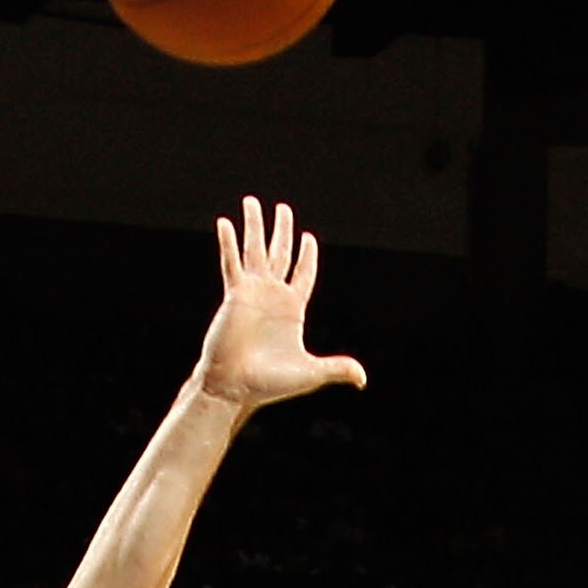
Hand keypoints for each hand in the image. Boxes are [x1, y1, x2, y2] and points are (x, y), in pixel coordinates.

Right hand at [196, 198, 365, 416]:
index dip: (307, 257)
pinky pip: (232, 262)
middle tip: (282, 208)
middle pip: (280, 254)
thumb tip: (362, 379)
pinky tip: (225, 223)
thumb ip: (337, 368)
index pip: (303, 274)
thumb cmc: (269, 384)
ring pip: (255, 250)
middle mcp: (272, 296)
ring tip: (252, 201)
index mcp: (292, 309)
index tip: (308, 237)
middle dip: (283, 230)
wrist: (235, 386)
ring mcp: (252, 292)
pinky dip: (229, 243)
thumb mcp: (310, 374)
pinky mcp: (234, 294)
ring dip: (254, 225)